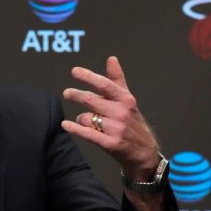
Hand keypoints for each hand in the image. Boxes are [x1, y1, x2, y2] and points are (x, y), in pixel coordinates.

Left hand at [61, 56, 159, 180]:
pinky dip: (75, 129)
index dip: (88, 77)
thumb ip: (117, 80)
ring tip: (84, 120)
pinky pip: (87, 134)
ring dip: (81, 118)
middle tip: (67, 93)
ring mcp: (116, 129)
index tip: (74, 71)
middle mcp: (121, 113)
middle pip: (91, 100)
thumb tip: (111, 58)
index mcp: (126, 100)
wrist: (144, 152)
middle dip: (76, 95)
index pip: (104, 85)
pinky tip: (65, 125)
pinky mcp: (110, 144)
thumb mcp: (128, 100)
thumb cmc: (133, 123)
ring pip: (87, 117)